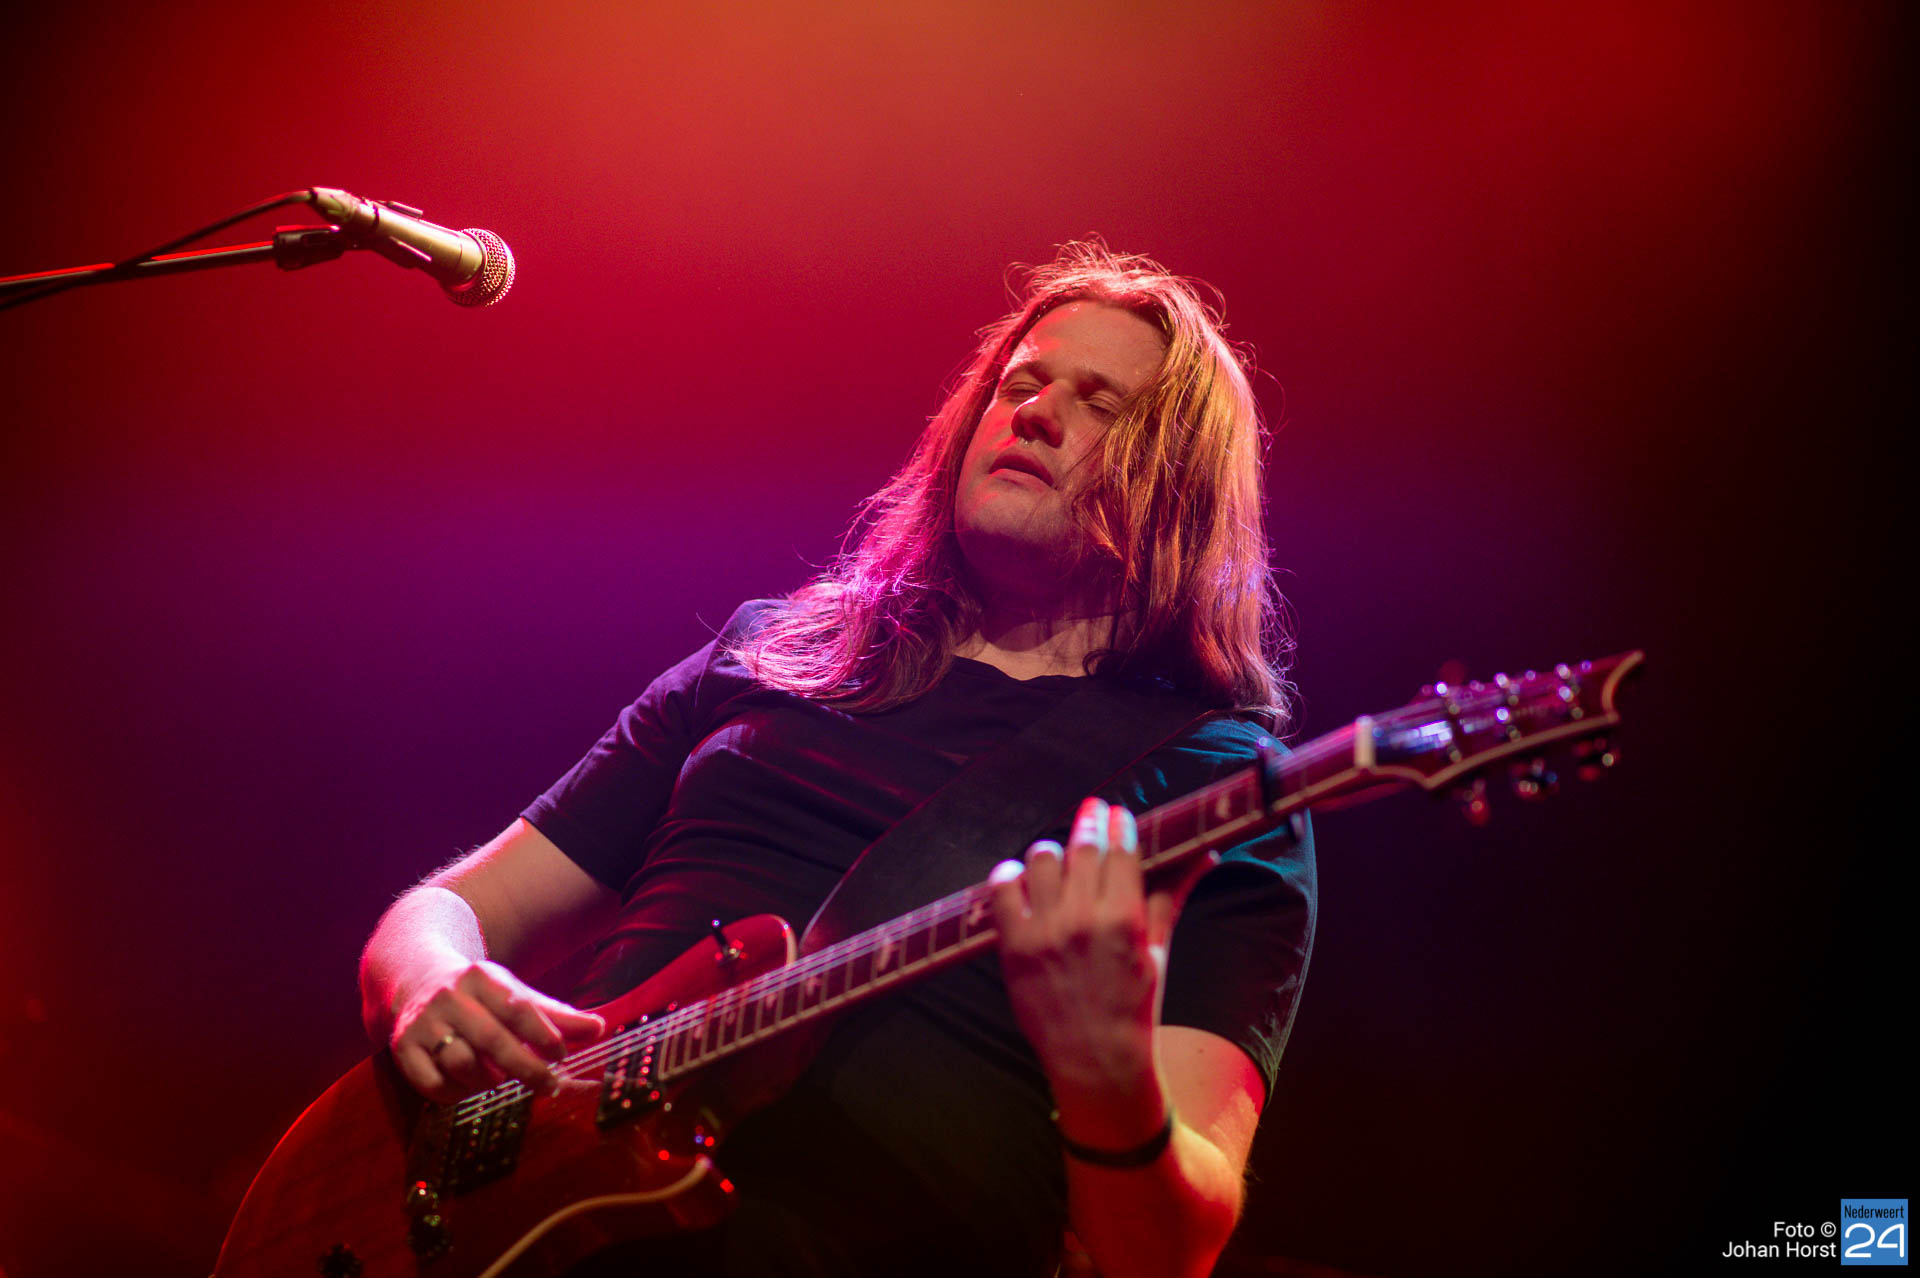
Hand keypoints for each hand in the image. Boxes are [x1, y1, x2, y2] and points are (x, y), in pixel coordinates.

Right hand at [387, 957, 604, 1102]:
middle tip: (549, 1084)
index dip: (544, 1034)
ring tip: (500, 1079)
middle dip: (526, 1067)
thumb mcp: (514, 993)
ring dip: (488, 1080)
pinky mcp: (403, 1048)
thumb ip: (556, 1015)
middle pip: (492, 1039)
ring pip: (461, 1063)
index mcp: (482, 978)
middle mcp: (449, 997)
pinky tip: (470, 1087)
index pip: (518, 1007)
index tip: (563, 1055)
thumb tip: (600, 1028)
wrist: (415, 977)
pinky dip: (457, 1093)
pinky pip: (432, 1084)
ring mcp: (423, 1023)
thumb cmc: (478, 994)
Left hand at [988, 797, 1188, 1143]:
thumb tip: (1206, 854)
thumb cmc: (1135, 1004)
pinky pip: (1002, 890)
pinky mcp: (1013, 947)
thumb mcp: (1158, 949)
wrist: (1096, 1059)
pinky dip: (1009, 875)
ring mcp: (1044, 932)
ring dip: (1051, 850)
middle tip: (1092, 809)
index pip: (1120, 850)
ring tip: (1057, 854)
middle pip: (1083, 848)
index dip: (1118, 823)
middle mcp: (1083, 920)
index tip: (1116, 811)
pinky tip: (1019, 875)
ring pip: (1041, 859)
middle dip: (1090, 821)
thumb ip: (1174, 895)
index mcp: (1125, 919)